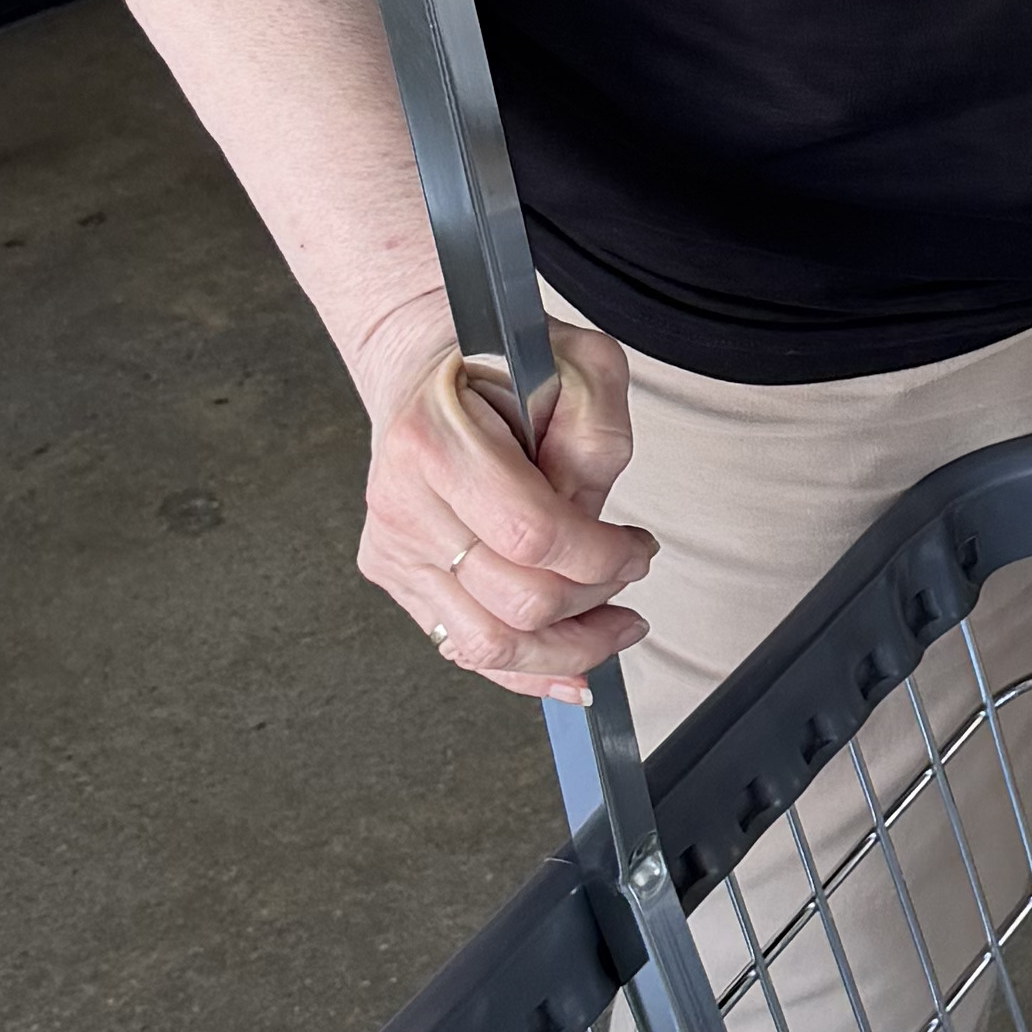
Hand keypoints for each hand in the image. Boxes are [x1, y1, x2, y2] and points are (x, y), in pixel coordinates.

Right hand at [349, 301, 651, 701]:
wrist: (425, 367)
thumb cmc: (503, 364)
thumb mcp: (578, 361)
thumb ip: (599, 431)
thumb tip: (592, 518)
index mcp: (436, 439)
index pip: (531, 534)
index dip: (600, 556)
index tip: (638, 548)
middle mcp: (401, 500)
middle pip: (514, 600)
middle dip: (593, 600)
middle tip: (629, 577)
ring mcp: (392, 546)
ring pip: (487, 645)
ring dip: (567, 651)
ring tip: (613, 629)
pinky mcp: (395, 575)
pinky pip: (464, 649)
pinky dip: (527, 670)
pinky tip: (572, 670)